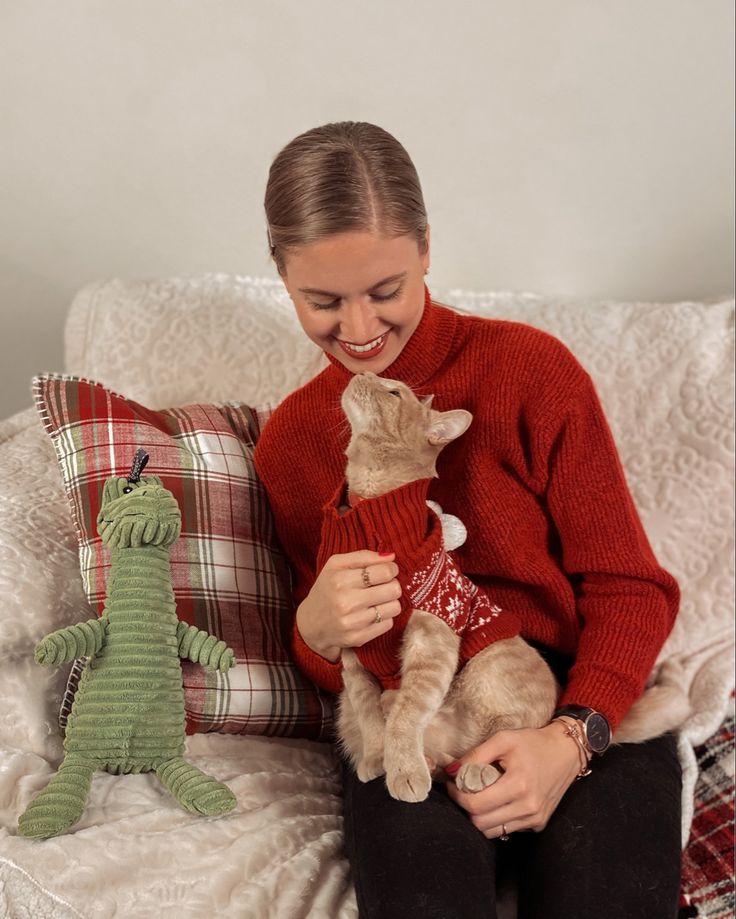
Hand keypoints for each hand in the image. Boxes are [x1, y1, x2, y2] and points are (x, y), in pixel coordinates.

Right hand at [296, 550, 400, 660]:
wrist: (311, 624)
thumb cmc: (327, 588)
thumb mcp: (336, 565)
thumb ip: (364, 556)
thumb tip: (391, 557)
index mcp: (340, 580)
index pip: (384, 572)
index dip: (391, 569)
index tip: (388, 571)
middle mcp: (346, 602)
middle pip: (393, 590)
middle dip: (392, 585)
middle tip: (383, 585)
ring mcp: (352, 623)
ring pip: (394, 607)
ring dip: (390, 602)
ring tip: (377, 600)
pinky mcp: (358, 638)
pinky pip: (388, 623)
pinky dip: (384, 617)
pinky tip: (371, 614)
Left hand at [445, 722, 584, 837]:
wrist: (566, 751)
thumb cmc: (533, 743)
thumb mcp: (503, 739)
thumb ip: (476, 755)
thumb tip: (451, 771)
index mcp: (518, 785)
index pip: (476, 804)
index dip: (457, 795)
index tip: (452, 784)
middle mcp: (528, 807)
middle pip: (481, 823)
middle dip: (466, 808)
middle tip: (463, 791)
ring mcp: (535, 819)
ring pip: (492, 832)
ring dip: (479, 816)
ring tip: (479, 795)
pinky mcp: (539, 823)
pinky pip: (508, 829)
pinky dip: (496, 819)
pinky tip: (498, 800)